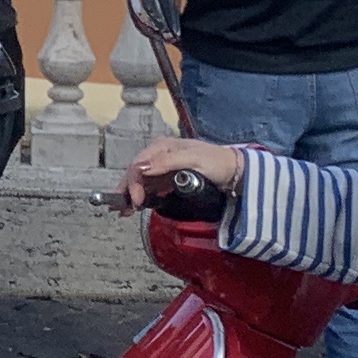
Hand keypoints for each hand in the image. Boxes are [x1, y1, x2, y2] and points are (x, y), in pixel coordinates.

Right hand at [121, 137, 245, 210]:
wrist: (234, 171)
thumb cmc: (216, 162)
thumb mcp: (192, 160)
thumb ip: (166, 162)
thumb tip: (140, 168)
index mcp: (163, 147)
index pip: (138, 165)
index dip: (133, 183)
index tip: (136, 201)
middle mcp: (160, 155)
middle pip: (136, 173)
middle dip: (127, 190)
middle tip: (123, 209)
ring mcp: (164, 167)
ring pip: (141, 180)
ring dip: (131, 194)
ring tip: (125, 210)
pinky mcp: (169, 178)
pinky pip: (151, 186)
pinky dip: (142, 196)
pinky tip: (137, 205)